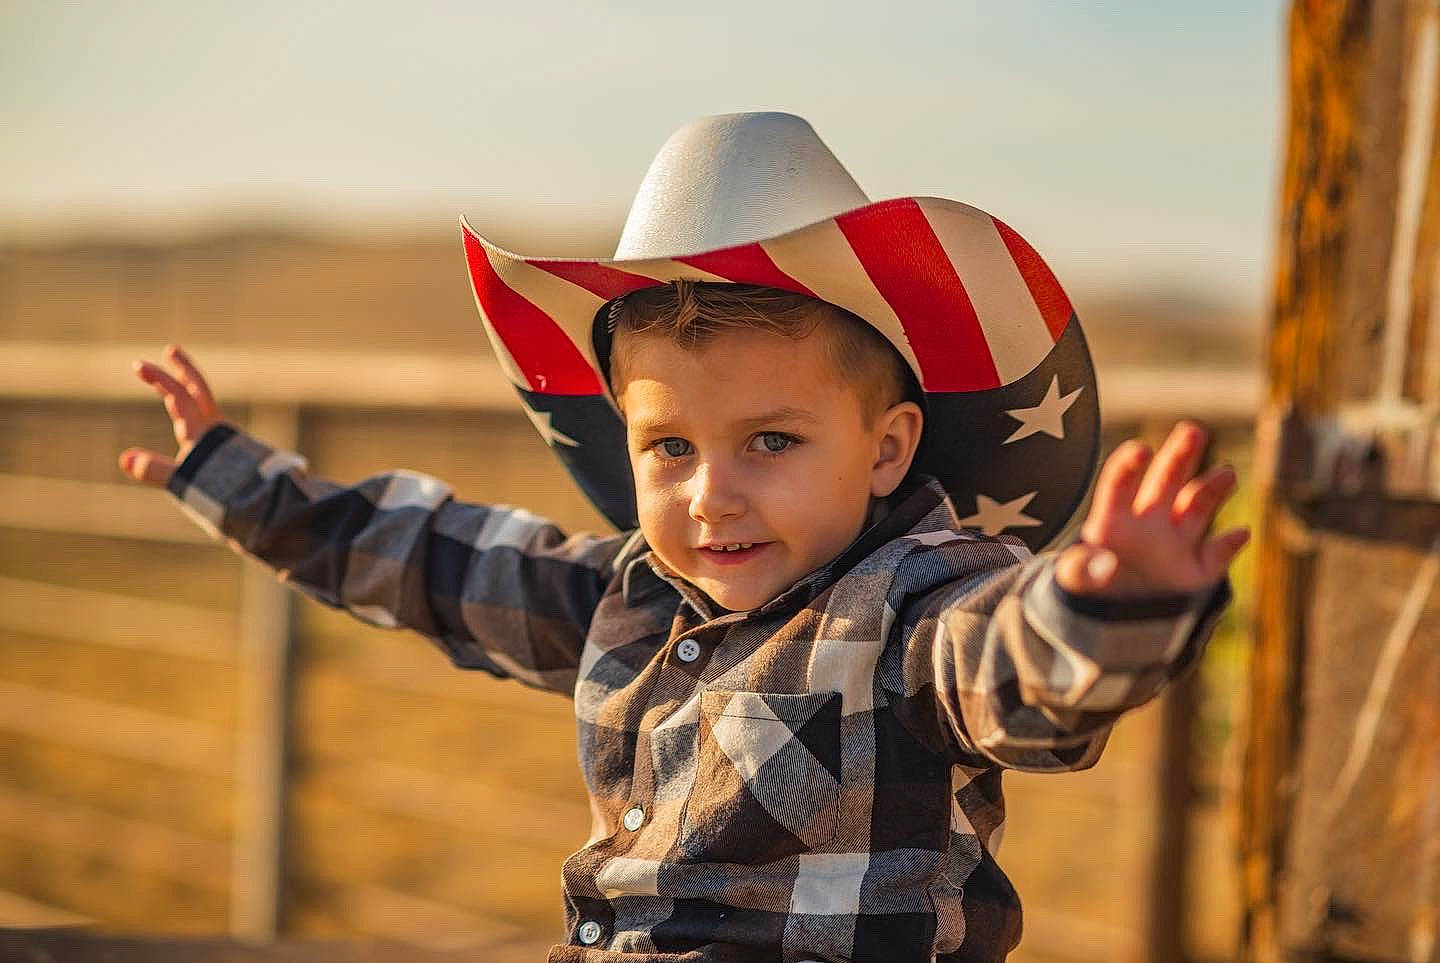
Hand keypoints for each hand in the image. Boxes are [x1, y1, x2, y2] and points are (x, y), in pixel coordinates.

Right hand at [118, 344, 221, 487]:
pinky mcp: (233, 454)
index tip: (138, 365)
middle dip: (183, 370)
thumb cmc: (227, 495)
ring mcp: (227, 441)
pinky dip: (200, 416)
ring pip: (207, 408)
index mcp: (203, 432)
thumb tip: (125, 458)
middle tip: (172, 349)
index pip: (179, 397)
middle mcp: (217, 430)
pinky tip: (197, 426)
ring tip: (180, 384)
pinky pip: (212, 427)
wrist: (268, 505)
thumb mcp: (187, 483)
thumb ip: (156, 471)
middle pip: (199, 392)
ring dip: (191, 392)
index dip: (160, 379)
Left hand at [1055, 421, 1248, 597]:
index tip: (1140, 450)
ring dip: (1212, 490)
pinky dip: (1229, 544)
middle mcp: (1148, 524)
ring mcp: (1174, 545)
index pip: (1120, 485)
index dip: (1129, 467)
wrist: (1109, 624)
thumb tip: (1102, 565)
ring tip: (1227, 473)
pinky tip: (1240, 533)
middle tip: (1192, 430)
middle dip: (1179, 456)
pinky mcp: (1195, 572)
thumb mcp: (1075, 582)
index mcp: (1113, 521)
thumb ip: (1082, 571)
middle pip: (1166, 482)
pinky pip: (1216, 555)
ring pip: (1197, 508)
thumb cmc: (1087, 594)